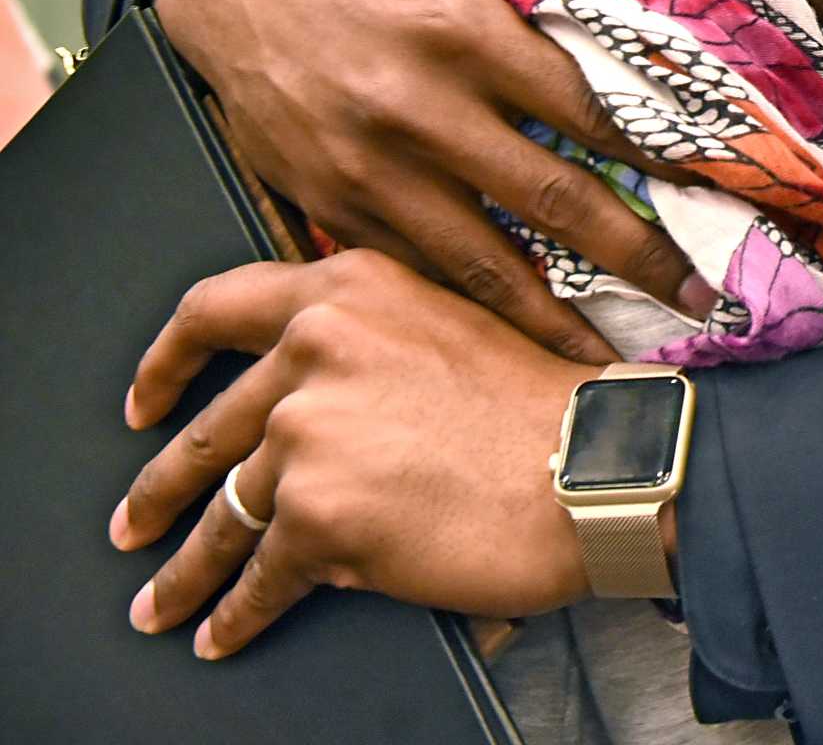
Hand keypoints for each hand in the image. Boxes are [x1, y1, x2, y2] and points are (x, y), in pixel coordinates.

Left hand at [112, 250, 593, 656]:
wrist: (594, 461)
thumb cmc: (541, 400)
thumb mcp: (448, 320)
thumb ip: (366, 337)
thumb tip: (304, 392)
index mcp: (347, 287)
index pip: (213, 308)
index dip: (163, 362)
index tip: (142, 402)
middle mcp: (315, 347)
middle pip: (209, 429)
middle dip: (160, 489)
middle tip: (134, 522)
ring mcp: (309, 431)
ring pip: (225, 513)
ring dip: (189, 568)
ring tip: (167, 600)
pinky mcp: (318, 515)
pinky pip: (259, 578)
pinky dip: (237, 613)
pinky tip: (227, 628)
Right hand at [156, 0, 707, 358]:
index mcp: (460, 29)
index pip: (586, 106)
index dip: (657, 150)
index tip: (717, 187)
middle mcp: (416, 110)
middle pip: (549, 199)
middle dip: (631, 255)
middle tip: (698, 299)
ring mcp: (369, 170)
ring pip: (479, 263)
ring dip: (553, 318)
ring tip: (615, 359)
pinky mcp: (332, 206)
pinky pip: (414, 272)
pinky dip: (469, 315)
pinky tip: (516, 345)